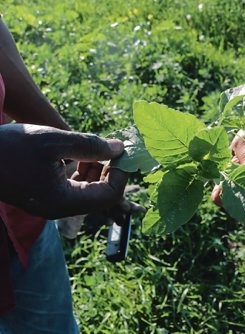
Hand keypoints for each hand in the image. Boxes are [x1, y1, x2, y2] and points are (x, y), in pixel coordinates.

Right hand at [0, 124, 127, 217]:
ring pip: (90, 190)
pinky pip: (76, 186)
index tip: (121, 150)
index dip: (121, 173)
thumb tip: (119, 148)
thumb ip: (89, 145)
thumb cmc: (9, 148)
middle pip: (103, 195)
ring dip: (98, 169)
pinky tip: (79, 152)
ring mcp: (53, 202)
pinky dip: (84, 170)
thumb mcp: (53, 140)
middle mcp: (61, 207)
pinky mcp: (46, 193)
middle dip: (111, 170)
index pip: (110, 195)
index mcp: (64, 202)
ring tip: (94, 146)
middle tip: (112, 146)